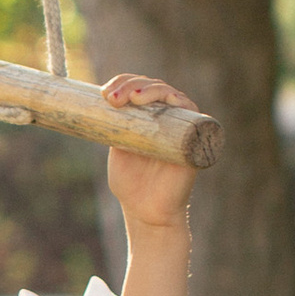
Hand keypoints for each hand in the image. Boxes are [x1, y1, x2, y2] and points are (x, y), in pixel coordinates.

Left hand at [101, 72, 198, 233]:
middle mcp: (164, 116)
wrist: (147, 212)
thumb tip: (99, 101)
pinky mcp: (194, 137)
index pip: (135, 87)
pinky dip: (179, 100)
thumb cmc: (132, 184)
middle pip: (151, 86)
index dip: (121, 83)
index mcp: (144, 116)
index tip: (103, 94)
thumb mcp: (117, 147)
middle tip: (112, 98)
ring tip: (133, 98)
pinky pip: (191, 110)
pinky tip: (166, 100)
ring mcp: (180, 125)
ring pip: (169, 93)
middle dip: (130, 85)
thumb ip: (113, 126)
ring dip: (150, 89)